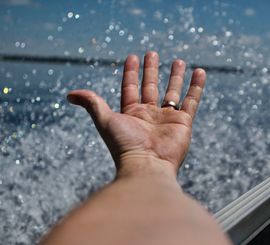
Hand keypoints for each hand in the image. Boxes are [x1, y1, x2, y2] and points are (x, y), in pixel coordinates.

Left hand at [67, 51, 205, 173]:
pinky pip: (191, 101)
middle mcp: (149, 115)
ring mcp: (167, 119)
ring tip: (178, 61)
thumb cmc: (124, 145)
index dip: (131, 72)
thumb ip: (91, 104)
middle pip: (150, 87)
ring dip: (175, 77)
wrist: (147, 166)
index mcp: (131, 113)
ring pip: (172, 92)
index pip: (130, 87)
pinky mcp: (183, 123)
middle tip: (152, 53)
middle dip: (151, 70)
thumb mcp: (105, 120)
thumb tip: (69, 94)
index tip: (133, 56)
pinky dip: (196, 87)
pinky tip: (199, 72)